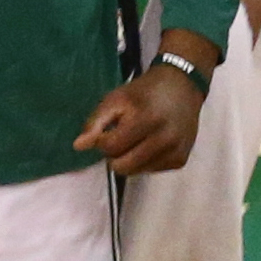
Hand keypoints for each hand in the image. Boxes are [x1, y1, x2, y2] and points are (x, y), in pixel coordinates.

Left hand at [73, 29, 219, 175]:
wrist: (182, 89)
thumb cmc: (144, 92)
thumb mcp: (116, 99)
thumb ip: (95, 122)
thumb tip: (78, 146)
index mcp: (145, 119)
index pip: (112, 147)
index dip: (102, 142)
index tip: (106, 132)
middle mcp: (163, 139)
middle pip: (124, 165)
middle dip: (114, 155)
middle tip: (118, 140)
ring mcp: (174, 152)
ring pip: (137, 171)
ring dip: (129, 159)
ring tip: (134, 141)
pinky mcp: (181, 161)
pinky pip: (152, 171)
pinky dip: (144, 161)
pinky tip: (149, 145)